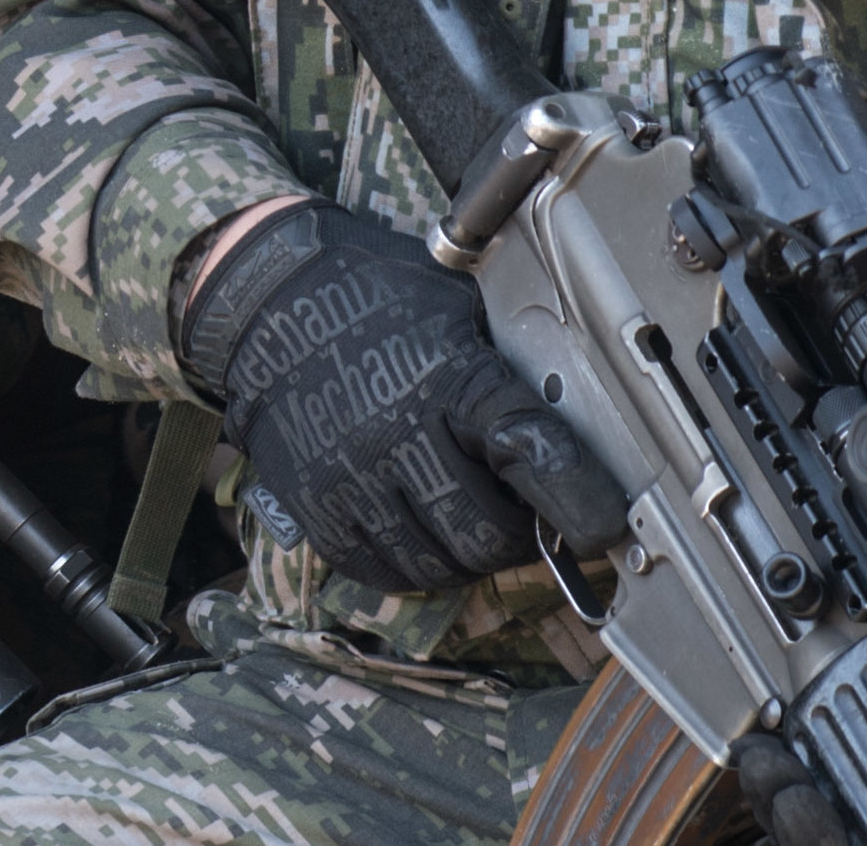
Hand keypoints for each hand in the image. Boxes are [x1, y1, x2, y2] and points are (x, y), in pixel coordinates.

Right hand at [181, 197, 625, 594]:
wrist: (259, 299)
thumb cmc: (371, 295)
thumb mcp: (457, 310)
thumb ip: (508, 375)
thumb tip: (581, 438)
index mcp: (449, 378)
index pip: (534, 455)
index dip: (582, 503)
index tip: (606, 528)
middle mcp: (396, 435)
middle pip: (487, 535)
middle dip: (519, 535)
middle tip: (520, 511)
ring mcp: (349, 478)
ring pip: (438, 566)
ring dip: (464, 552)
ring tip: (461, 510)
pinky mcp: (313, 508)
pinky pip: (382, 572)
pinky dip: (411, 559)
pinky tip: (414, 519)